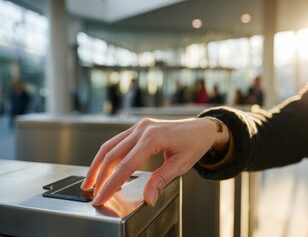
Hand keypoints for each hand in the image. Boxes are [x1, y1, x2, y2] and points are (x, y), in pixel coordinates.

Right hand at [81, 117, 227, 205]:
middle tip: (92, 194)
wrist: (201, 129)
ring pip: (110, 146)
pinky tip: (103, 168)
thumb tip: (148, 198)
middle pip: (112, 155)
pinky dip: (108, 156)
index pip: (125, 166)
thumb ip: (161, 180)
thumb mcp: (180, 165)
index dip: (110, 184)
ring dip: (98, 165)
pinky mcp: (139, 127)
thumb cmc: (194, 144)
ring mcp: (139, 126)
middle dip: (99, 176)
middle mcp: (142, 129)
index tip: (101, 198)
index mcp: (153, 138)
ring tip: (90, 182)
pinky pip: (118, 141)